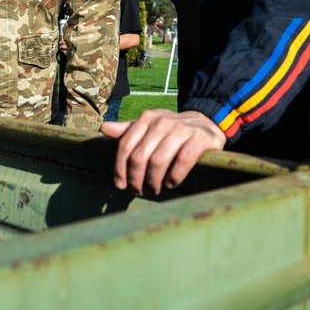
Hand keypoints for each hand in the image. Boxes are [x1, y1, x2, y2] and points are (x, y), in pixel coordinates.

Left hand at [100, 109, 226, 195]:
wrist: (205, 123)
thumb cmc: (171, 131)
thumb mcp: (149, 128)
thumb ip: (127, 130)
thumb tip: (103, 128)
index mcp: (146, 118)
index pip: (125, 146)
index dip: (120, 168)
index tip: (121, 185)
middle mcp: (162, 121)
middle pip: (140, 156)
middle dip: (136, 178)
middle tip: (138, 190)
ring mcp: (181, 129)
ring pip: (158, 161)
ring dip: (153, 180)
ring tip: (154, 188)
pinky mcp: (199, 138)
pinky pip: (183, 161)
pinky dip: (174, 177)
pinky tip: (171, 183)